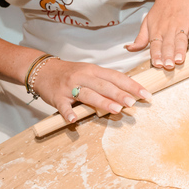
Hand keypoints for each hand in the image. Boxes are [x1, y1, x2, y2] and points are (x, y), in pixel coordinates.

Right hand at [34, 59, 150, 122]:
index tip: (146, 95)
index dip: (132, 85)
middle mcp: (83, 76)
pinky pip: (63, 106)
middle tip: (133, 103)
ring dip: (102, 102)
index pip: (116, 77)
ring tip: (116, 110)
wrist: (42, 69)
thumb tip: (129, 93)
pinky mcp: (57, 97)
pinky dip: (68, 113)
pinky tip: (74, 119)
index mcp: (94, 70)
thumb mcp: (90, 72)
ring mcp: (69, 86)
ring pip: (88, 94)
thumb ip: (106, 82)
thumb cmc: (71, 73)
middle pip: (104, 85)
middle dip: (120, 94)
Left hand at [126, 0, 188, 69]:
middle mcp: (168, 29)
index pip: (155, 45)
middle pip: (168, 44)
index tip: (157, 64)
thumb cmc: (161, 11)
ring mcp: (181, 26)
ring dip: (181, 50)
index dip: (156, 55)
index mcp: (157, 31)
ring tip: (180, 60)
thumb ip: (140, 39)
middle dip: (168, 55)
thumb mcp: (147, 23)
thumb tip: (129, 49)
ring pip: (180, 40)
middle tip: (168, 66)